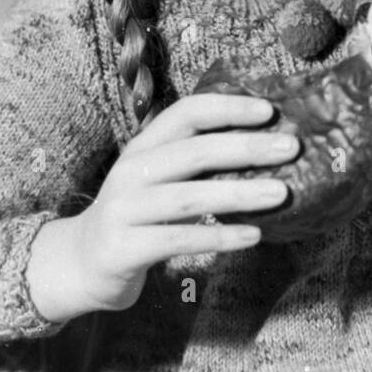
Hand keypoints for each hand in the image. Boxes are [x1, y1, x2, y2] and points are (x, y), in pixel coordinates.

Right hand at [27, 93, 296, 319]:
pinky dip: (219, 236)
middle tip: (291, 148)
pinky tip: (253, 235)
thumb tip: (266, 146)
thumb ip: (197, 161)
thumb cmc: (138, 215)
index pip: (186, 113)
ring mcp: (124, 210)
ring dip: (239, 192)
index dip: (227, 107)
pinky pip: (178, 239)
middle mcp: (131, 172)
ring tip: (282, 193)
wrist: (80, 263)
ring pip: (188, 197)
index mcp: (143, 146)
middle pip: (193, 151)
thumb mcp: (159, 179)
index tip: (269, 110)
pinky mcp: (125, 248)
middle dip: (245, 147)